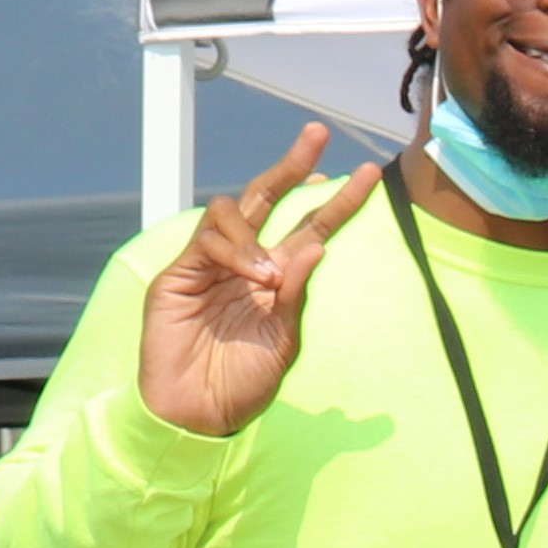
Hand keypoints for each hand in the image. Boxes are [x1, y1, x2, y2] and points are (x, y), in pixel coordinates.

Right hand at [137, 123, 382, 439]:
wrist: (198, 412)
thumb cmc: (242, 382)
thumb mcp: (284, 340)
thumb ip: (298, 295)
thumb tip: (318, 246)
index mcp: (278, 277)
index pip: (310, 226)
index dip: (338, 201)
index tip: (369, 174)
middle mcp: (246, 262)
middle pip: (268, 198)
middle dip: (292, 165)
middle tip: (317, 134)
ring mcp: (210, 264)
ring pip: (233, 213)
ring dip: (255, 237)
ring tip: (268, 281)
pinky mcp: (179, 272)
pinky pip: (208, 241)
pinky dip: (234, 252)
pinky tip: (251, 278)